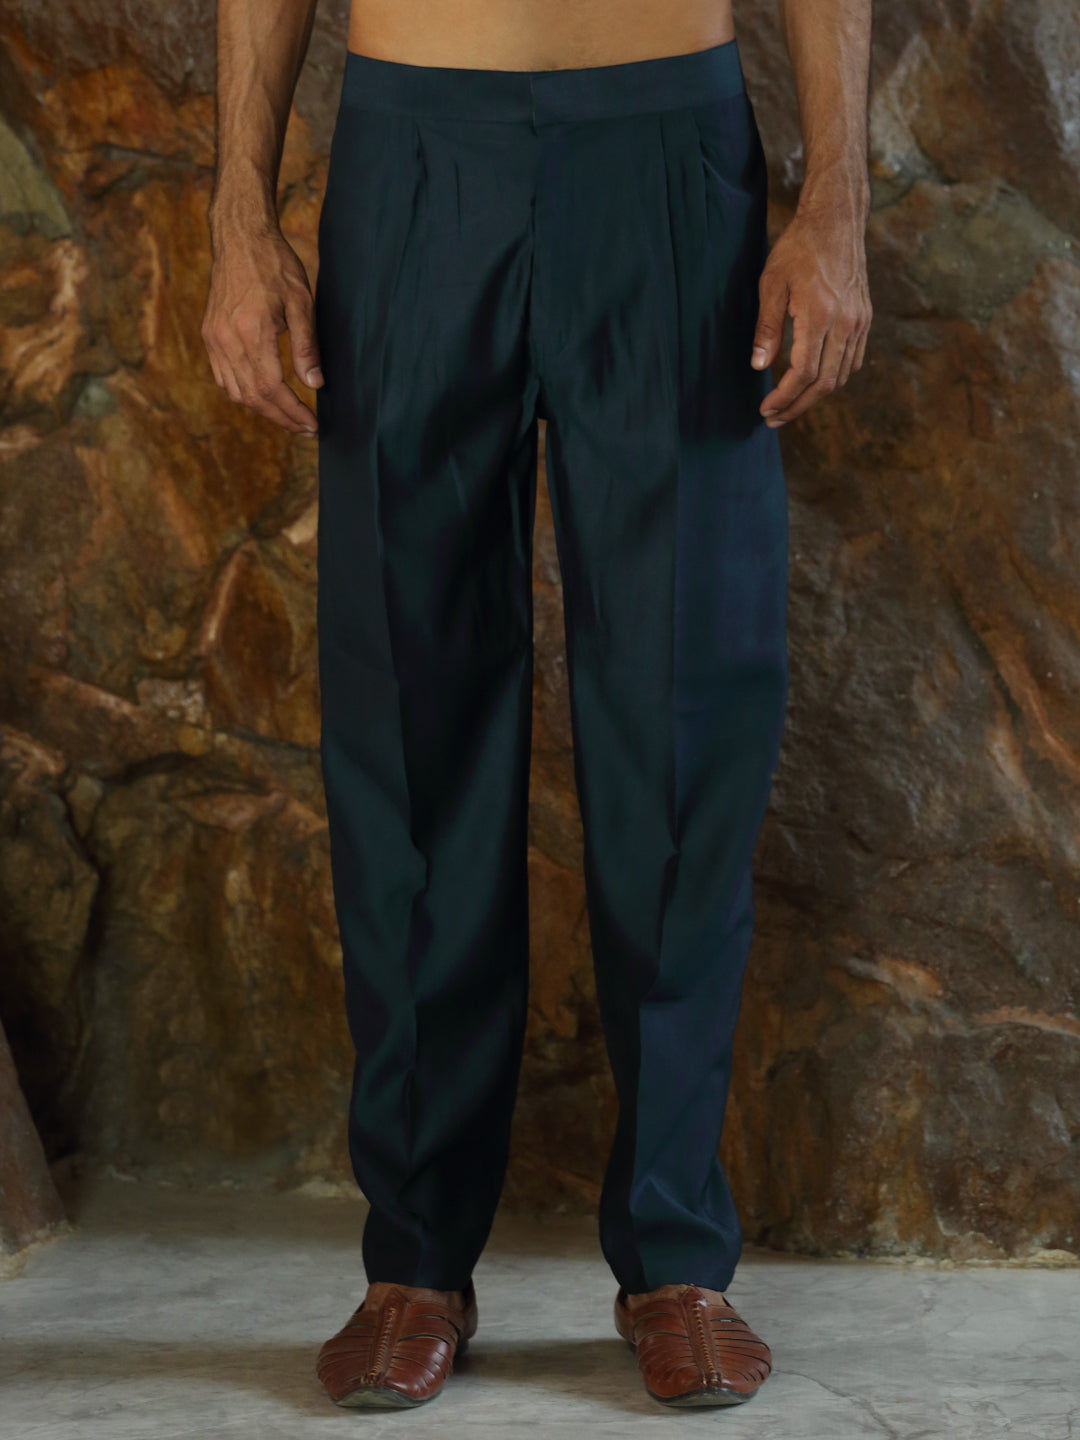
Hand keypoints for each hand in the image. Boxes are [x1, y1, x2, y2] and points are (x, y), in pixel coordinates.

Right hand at [202, 223, 322, 435]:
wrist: (239, 238)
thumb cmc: (274, 265)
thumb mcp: (301, 302)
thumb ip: (307, 346)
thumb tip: (314, 384)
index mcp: (251, 332)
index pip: (272, 388)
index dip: (293, 412)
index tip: (312, 424)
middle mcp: (226, 340)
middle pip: (253, 397)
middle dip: (281, 418)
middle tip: (304, 428)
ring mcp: (213, 339)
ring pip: (236, 392)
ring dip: (263, 409)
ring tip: (288, 415)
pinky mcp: (209, 335)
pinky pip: (223, 377)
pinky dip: (243, 393)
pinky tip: (262, 395)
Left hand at [750, 201, 871, 427]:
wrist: (836, 221)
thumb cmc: (798, 249)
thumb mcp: (771, 284)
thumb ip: (767, 329)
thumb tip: (759, 367)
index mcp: (819, 315)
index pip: (803, 373)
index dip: (784, 397)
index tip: (766, 409)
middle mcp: (845, 323)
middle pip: (824, 383)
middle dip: (797, 406)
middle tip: (773, 418)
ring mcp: (859, 322)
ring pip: (840, 376)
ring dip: (814, 396)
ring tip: (790, 405)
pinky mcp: (865, 318)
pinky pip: (853, 361)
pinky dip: (834, 378)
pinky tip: (814, 382)